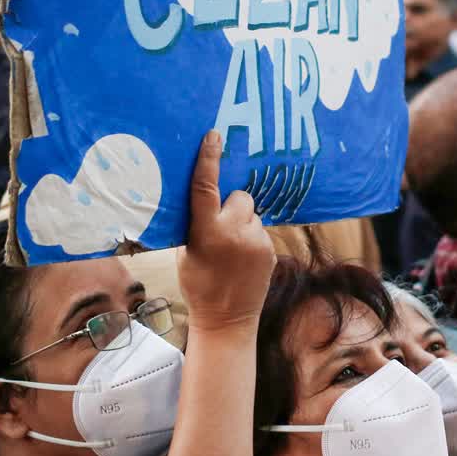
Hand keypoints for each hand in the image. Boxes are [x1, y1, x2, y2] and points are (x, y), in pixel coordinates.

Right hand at [177, 130, 275, 330]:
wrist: (227, 319)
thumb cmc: (198, 285)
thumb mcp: (186, 253)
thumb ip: (194, 224)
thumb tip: (200, 199)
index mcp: (206, 231)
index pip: (206, 186)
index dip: (208, 158)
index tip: (214, 136)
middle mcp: (234, 232)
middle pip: (239, 197)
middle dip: (231, 206)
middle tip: (221, 227)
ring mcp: (256, 241)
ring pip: (251, 214)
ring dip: (242, 223)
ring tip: (232, 249)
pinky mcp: (270, 249)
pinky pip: (260, 230)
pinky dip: (252, 238)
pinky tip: (243, 259)